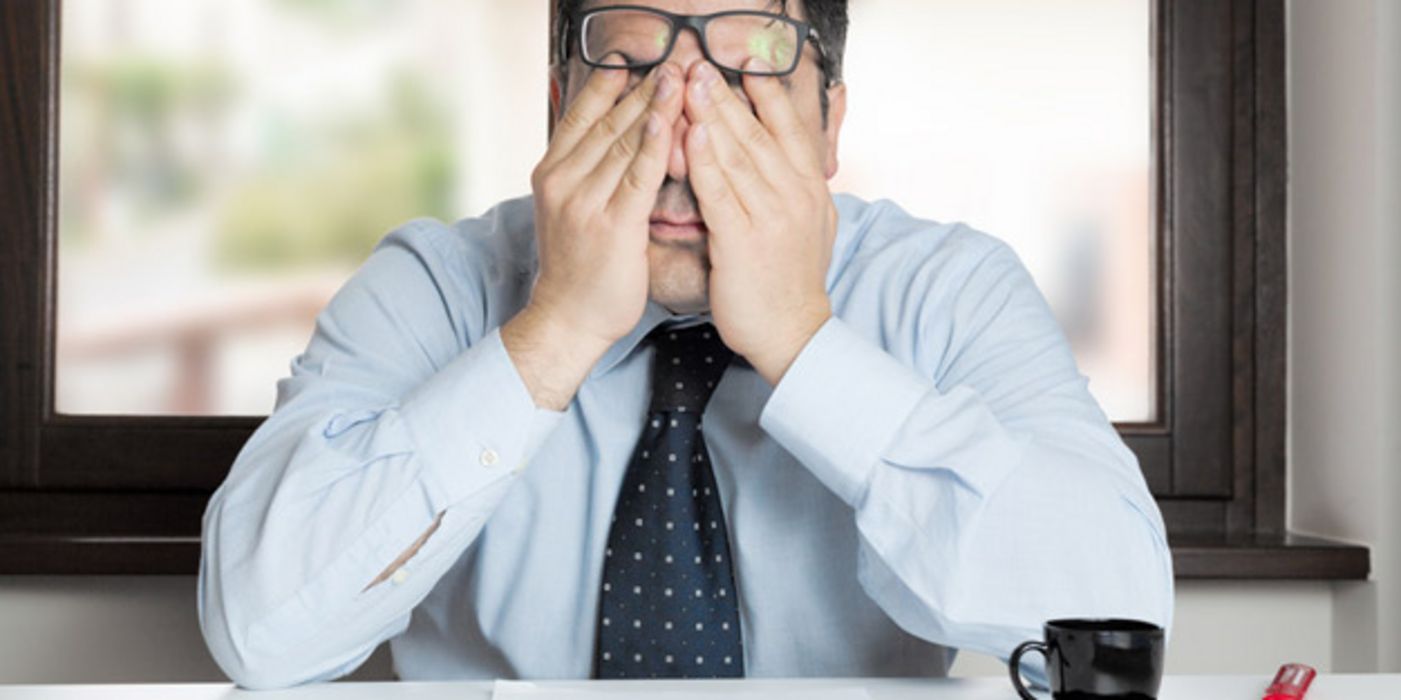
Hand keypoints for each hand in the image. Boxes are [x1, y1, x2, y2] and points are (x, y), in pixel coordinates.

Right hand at [528, 61, 684, 349]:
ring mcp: (585, 202)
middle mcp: (563, 181)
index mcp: (551, 173)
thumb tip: (617, 138)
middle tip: (673, 62)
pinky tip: (670, 122)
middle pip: (609, 123)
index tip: (631, 60)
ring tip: (679, 78)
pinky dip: (655, 147)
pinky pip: (638, 178)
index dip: (607, 86)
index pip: (581, 116)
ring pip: (625, 144)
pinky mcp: (612, 226)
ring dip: (655, 107)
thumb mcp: (571, 209)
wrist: (568, 318)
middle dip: (643, 89)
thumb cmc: (578, 267)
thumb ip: (588, 172)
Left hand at [682, 61, 835, 384]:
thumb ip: (802, 188)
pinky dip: (704, 160)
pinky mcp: (742, 242)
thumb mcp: (814, 225)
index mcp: (812, 189)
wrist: (794, 334)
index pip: (790, 130)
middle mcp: (795, 197)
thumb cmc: (792, 281)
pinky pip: (719, 192)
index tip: (748, 64)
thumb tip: (796, 156)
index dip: (769, 94)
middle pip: (758, 134)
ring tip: (690, 86)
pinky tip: (690, 134)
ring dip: (712, 116)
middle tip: (702, 66)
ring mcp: (771, 218)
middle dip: (728, 96)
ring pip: (737, 156)